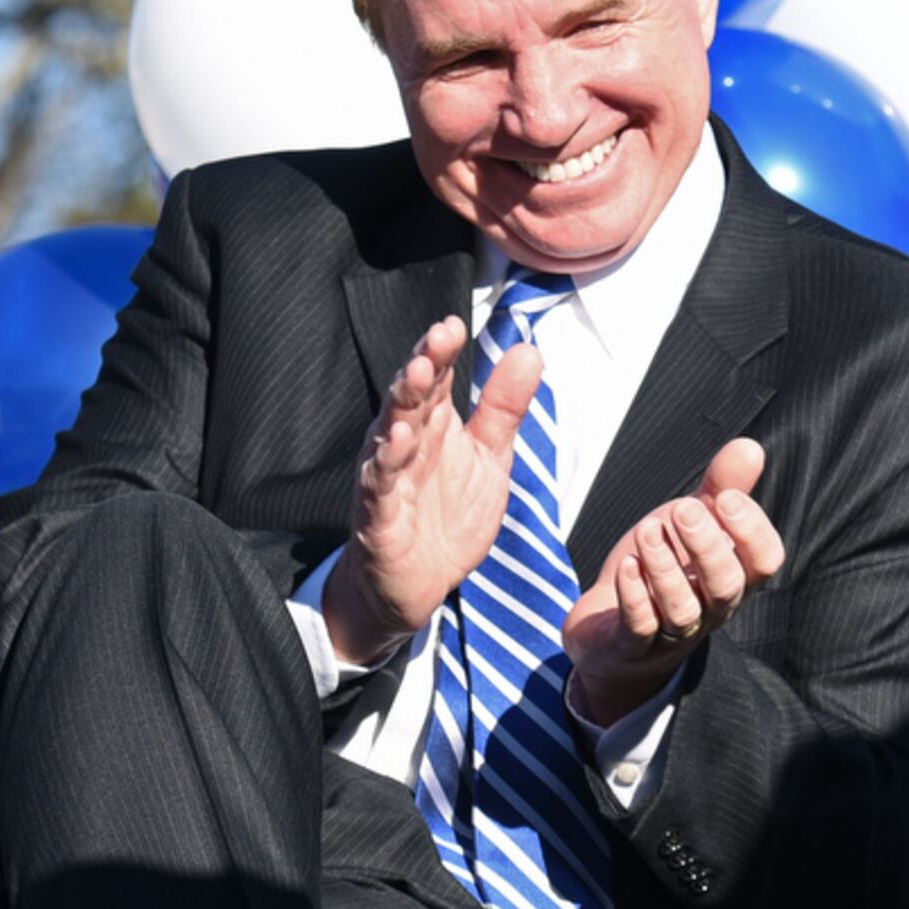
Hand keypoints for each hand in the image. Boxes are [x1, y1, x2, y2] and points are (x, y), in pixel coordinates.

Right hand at [320, 313, 543, 664]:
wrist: (418, 584)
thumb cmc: (448, 516)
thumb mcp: (489, 458)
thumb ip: (504, 407)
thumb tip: (529, 349)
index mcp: (432, 426)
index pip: (436, 379)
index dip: (443, 350)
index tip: (455, 323)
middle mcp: (404, 444)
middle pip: (411, 396)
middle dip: (423, 364)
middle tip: (439, 336)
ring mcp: (387, 478)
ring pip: (390, 432)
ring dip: (402, 403)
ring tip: (418, 373)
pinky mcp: (378, 517)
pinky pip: (381, 486)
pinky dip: (388, 463)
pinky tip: (399, 440)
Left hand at [564, 437, 782, 730]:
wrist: (609, 630)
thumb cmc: (663, 568)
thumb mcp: (690, 523)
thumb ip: (721, 487)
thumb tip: (751, 446)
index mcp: (734, 576)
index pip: (765, 560)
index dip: (751, 530)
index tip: (725, 497)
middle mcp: (711, 608)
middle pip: (726, 586)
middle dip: (708, 545)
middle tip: (683, 509)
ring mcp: (672, 631)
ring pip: (683, 609)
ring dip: (665, 568)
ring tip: (647, 531)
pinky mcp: (632, 644)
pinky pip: (640, 626)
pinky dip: (635, 596)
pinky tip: (628, 567)